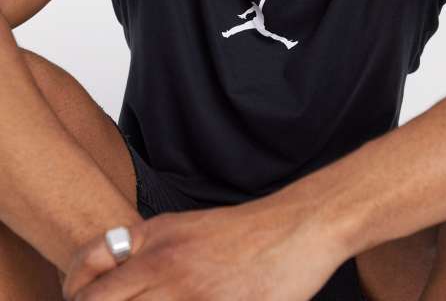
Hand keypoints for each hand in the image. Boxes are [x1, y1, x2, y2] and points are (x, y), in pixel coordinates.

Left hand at [62, 192, 344, 299]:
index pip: (87, 269)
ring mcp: (189, 291)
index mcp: (155, 238)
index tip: (81, 300)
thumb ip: (146, 249)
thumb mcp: (184, 226)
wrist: (295, 227)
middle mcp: (164, 264)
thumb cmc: (242, 231)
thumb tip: (113, 277)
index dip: (74, 291)